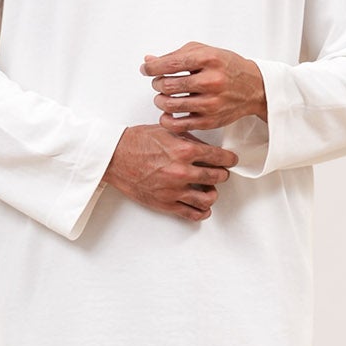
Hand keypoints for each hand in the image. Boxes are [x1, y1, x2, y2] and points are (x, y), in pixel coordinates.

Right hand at [103, 124, 238, 222]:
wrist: (114, 157)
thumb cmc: (136, 142)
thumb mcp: (167, 132)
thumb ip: (189, 140)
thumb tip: (208, 149)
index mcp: (184, 150)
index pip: (220, 157)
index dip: (229, 159)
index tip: (231, 160)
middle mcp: (182, 171)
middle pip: (217, 177)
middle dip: (222, 174)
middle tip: (220, 173)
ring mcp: (174, 190)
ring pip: (208, 198)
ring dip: (212, 193)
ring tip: (209, 189)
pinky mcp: (165, 203)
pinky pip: (192, 214)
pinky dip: (202, 211)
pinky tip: (202, 206)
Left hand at [140, 42, 267, 133]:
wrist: (253, 88)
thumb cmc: (227, 67)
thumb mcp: (204, 52)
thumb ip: (175, 55)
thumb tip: (148, 61)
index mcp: (208, 59)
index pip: (169, 64)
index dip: (151, 68)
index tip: (146, 69)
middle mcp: (211, 81)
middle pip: (167, 85)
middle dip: (157, 83)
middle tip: (159, 83)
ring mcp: (211, 103)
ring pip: (170, 105)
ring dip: (160, 100)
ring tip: (163, 97)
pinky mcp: (210, 121)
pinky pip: (179, 124)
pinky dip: (167, 120)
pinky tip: (167, 114)